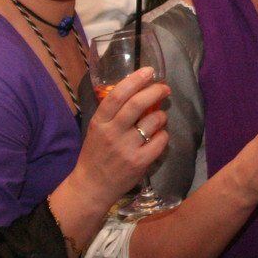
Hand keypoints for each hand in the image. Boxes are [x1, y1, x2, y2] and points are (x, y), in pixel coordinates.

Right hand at [68, 66, 169, 210]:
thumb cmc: (96, 153)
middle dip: (155, 91)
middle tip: (164, 88)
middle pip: (137, 104)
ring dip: (162, 115)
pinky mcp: (139, 162)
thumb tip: (138, 91)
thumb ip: (113, 112)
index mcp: (99, 122)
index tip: (149, 71)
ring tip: (160, 117)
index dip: (135, 80)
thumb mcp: (96, 129)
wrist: (92, 186)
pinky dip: (163, 135)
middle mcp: (112, 133)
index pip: (117, 95)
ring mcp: (126, 148)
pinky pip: (160, 141)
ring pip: (153, 121)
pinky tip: (159, 136)